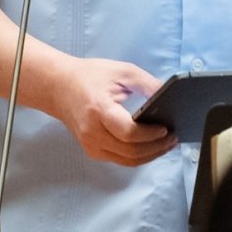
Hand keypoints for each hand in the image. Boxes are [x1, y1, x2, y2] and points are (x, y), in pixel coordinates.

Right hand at [45, 56, 172, 166]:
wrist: (58, 87)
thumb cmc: (88, 77)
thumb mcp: (121, 71)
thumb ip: (147, 83)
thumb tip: (169, 95)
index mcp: (99, 110)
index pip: (128, 133)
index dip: (150, 135)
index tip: (166, 129)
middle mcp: (92, 132)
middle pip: (130, 151)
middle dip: (156, 148)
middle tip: (173, 138)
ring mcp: (90, 145)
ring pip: (127, 161)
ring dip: (150, 156)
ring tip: (166, 145)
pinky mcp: (92, 150)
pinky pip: (120, 160)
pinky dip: (137, 156)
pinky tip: (150, 147)